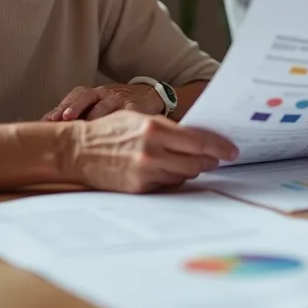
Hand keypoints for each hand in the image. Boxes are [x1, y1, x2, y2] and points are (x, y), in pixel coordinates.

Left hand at [43, 83, 162, 121]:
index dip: (60, 107)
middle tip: (64, 118)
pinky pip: (125, 113)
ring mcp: (119, 98)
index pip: (72, 97)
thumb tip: (46, 126)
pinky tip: (111, 131)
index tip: (47, 120)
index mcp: (91, 93)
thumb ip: (74, 114)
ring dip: (93, 116)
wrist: (148, 95)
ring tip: (85, 128)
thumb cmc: (114, 105)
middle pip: (85, 96)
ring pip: (104, 105)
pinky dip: (118, 121)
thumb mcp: (95, 106)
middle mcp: (103, 93)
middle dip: (73, 107)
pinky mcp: (135, 107)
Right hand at [63, 111, 238, 193]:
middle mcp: (153, 152)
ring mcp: (146, 172)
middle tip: (215, 159)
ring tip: (184, 162)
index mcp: (154, 129)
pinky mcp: (139, 188)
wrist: (76, 151)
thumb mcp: (138, 119)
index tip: (232, 151)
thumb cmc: (108, 131)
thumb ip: (167, 128)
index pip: (199, 141)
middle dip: (209, 161)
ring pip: (183, 175)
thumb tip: (196, 137)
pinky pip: (166, 186)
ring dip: (189, 170)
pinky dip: (170, 179)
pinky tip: (165, 171)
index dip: (219, 147)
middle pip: (197, 162)